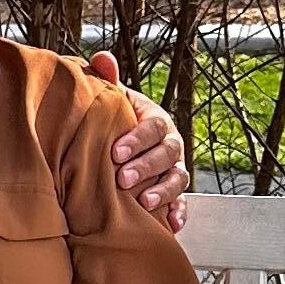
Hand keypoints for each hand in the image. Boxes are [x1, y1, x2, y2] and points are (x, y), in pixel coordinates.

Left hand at [82, 50, 190, 233]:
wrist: (118, 148)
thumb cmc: (112, 122)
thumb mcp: (110, 101)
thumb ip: (107, 79)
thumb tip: (102, 58)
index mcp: (156, 120)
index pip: (153, 127)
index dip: (137, 139)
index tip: (115, 151)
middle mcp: (170, 144)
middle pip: (167, 154)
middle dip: (147, 166)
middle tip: (123, 178)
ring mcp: (173, 169)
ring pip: (177, 179)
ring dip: (163, 191)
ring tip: (144, 203)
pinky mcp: (173, 193)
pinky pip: (182, 204)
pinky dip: (179, 213)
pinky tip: (172, 226)